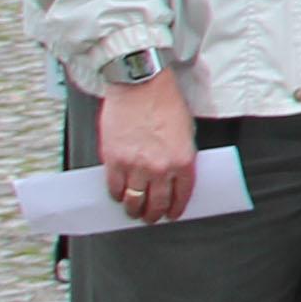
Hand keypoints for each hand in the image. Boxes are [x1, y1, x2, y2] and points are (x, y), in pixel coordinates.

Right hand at [95, 70, 198, 223]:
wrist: (141, 84)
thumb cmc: (165, 102)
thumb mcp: (186, 131)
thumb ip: (181, 156)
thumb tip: (175, 177)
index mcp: (182, 160)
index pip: (181, 195)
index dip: (176, 209)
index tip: (172, 214)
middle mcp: (160, 167)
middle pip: (156, 204)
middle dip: (153, 215)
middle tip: (151, 217)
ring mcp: (135, 165)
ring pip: (133, 200)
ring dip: (134, 209)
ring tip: (133, 210)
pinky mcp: (114, 160)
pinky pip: (114, 187)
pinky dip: (116, 194)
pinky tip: (118, 194)